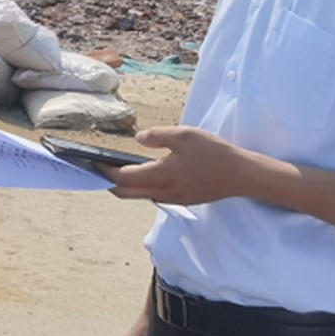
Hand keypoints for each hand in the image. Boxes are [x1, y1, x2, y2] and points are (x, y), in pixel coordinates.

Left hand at [108, 127, 261, 205]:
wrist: (243, 176)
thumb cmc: (215, 153)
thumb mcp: (185, 135)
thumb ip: (158, 136)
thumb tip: (138, 139)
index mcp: (161, 175)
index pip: (122, 178)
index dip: (104, 170)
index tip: (91, 162)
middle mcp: (163, 192)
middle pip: (124, 193)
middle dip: (107, 182)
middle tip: (96, 169)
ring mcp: (173, 198)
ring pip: (139, 195)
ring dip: (124, 185)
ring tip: (114, 169)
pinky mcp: (182, 199)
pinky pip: (154, 195)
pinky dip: (141, 186)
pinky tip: (142, 173)